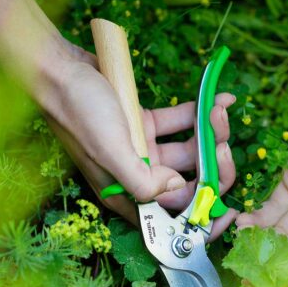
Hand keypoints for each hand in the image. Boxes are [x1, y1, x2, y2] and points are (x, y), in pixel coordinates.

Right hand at [38, 46, 236, 240]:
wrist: (59, 68)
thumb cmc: (78, 112)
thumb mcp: (110, 152)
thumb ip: (143, 181)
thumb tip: (176, 189)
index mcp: (126, 194)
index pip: (171, 217)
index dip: (200, 218)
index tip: (228, 212)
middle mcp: (137, 176)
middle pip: (188, 183)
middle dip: (212, 167)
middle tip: (224, 146)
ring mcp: (144, 150)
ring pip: (189, 151)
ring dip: (210, 134)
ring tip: (219, 111)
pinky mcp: (146, 124)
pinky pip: (181, 123)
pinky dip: (200, 113)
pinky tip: (219, 98)